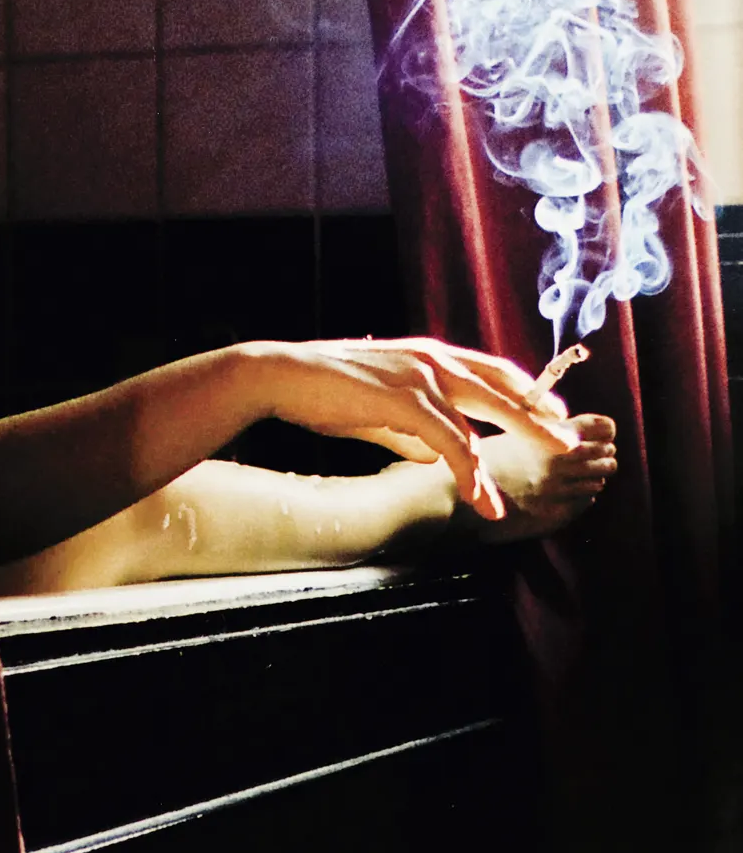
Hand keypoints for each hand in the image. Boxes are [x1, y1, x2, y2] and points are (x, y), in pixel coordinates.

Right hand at [244, 338, 579, 521]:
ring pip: (486, 416)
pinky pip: (452, 442)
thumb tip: (432, 458)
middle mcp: (433, 359)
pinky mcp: (407, 401)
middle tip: (570, 441)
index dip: (524, 392)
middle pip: (503, 388)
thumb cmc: (321, 390)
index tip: (550, 414)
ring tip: (534, 478)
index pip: (491, 370)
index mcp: (427, 356)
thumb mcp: (374, 410)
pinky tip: (478, 496)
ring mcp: (422, 376)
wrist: (281, 375)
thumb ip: (406, 432)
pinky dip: (469, 472)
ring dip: (513, 451)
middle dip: (539, 417)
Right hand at [466, 414, 617, 540]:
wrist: (454, 498)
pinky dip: (579, 496)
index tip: (598, 434)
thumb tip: (576, 426)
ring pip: (599, 481)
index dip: (603, 431)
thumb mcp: (507, 433)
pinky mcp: (556, 515)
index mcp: (546, 435)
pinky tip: (560, 493)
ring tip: (570, 476)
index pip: (602, 428)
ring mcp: (558, 491)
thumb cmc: (474, 461)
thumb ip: (541, 428)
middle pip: (607, 456)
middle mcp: (556, 462)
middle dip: (601, 455)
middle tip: (588, 456)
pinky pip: (585, 502)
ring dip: (590, 477)